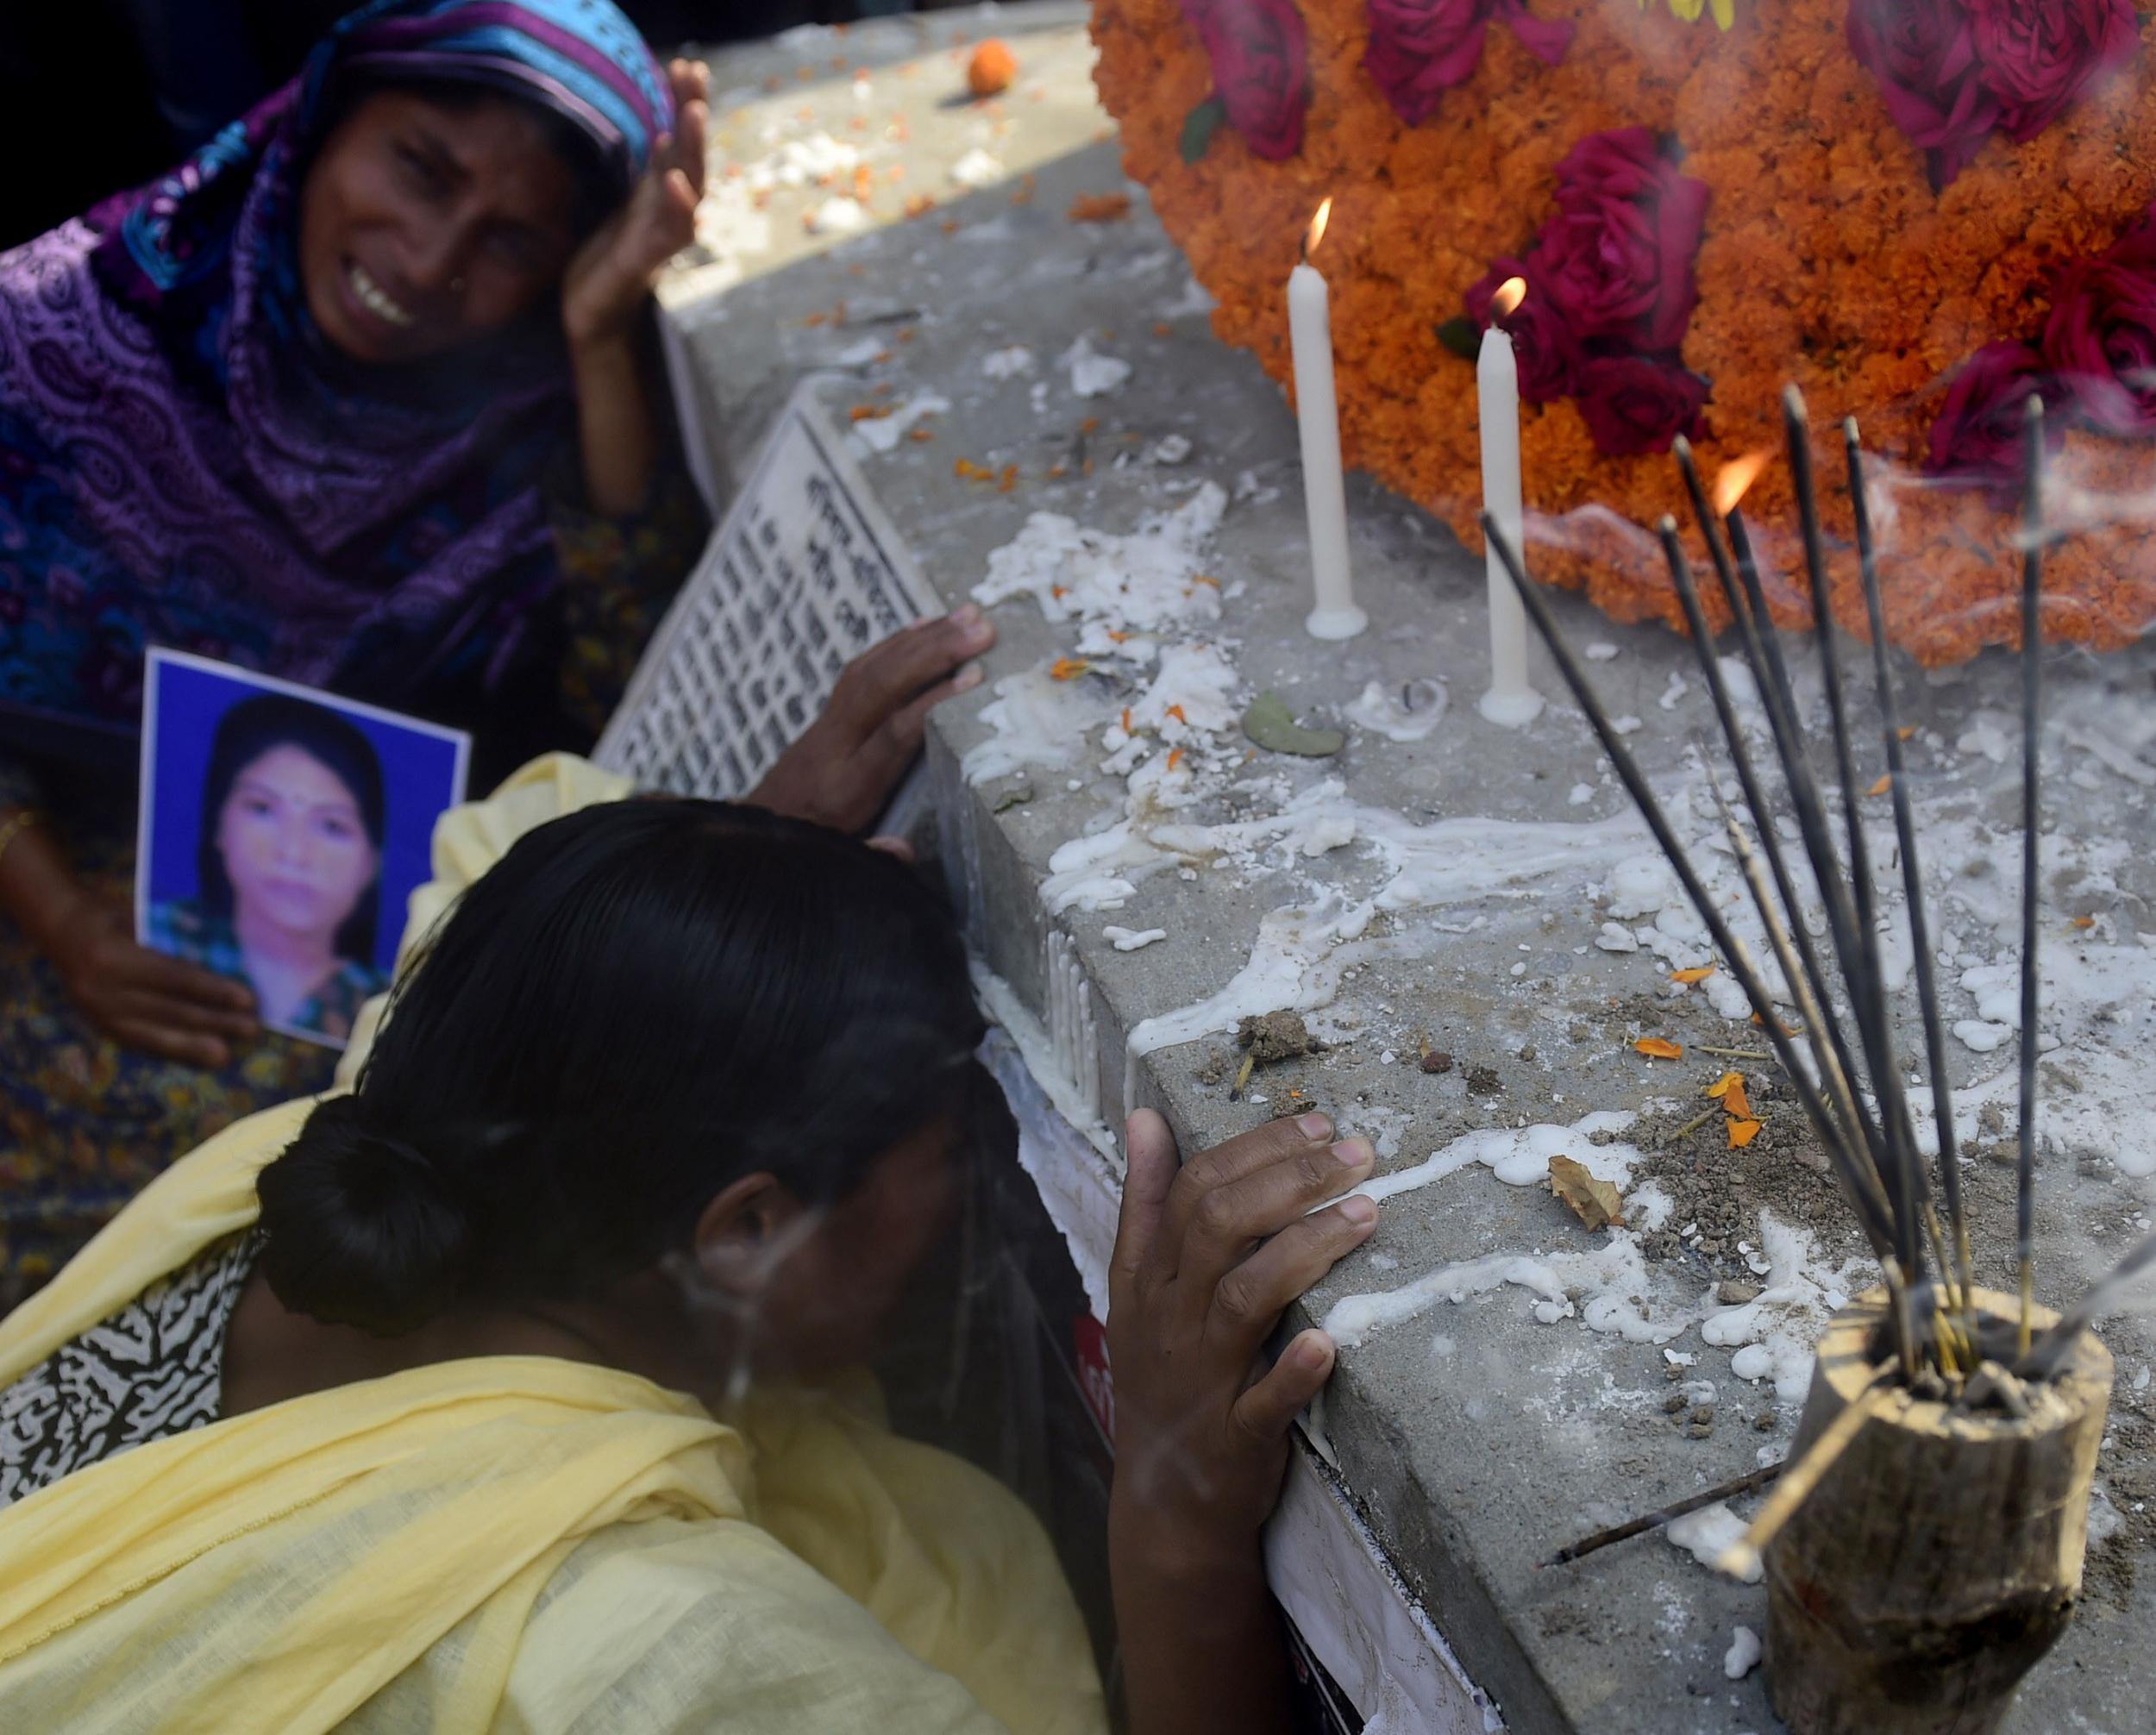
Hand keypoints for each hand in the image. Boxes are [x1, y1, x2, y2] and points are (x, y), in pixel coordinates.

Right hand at [47, 897, 256, 1067]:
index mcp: (114, 957)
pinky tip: (194, 1054)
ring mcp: (96, 1012)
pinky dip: (169, 1049)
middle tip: (250, 1028)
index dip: (213, 991)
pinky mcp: (97, 1026)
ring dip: (193, 1045)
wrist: (59, 930)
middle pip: (168, 1010)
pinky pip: (138, 1042)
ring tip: (225, 1053)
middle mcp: (101, 990)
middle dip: (212, 1021)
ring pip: (153, 1035)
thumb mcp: (140, 917)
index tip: (247, 999)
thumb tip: (226, 960)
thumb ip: (174, 938)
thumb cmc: (111, 918)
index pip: (175, 979)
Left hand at [560, 58, 707, 355]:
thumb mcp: (625, 208)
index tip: (688, 65)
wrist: (593, 316)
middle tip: (696, 74)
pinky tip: (675, 180)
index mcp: (660, 196)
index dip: (684, 105)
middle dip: (693, 115)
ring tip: (694, 113)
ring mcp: (661, 238)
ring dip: (694, 152)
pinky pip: (669, 233)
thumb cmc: (607, 264)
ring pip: (689, 189)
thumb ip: (648, 178)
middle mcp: (669, 213)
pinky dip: (677, 207)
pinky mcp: (646, 263)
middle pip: (691, 157)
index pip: (679, 142)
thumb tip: (666, 136)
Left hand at [751, 606, 993, 833]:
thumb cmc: (813, 846)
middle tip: (981, 629)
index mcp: (847, 786)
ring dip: (921, 638)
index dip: (931, 704)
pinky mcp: (828, 713)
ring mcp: (829, 723)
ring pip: (871, 669)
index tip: (973, 679)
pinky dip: (895, 643)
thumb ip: (873, 856)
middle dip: (933, 653)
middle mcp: (835, 744)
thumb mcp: (840, 860)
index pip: (891, 734)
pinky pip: (860, 668)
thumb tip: (906, 852)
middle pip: (881, 687)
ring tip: (967, 616)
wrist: (759, 830)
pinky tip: (926, 626)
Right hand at [1106, 1110, 1376, 1563]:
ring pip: (1244, 1299)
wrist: (1164, 1501)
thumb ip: (1146, 1202)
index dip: (1255, 1151)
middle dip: (1289, 1181)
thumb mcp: (1136, 1288)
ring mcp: (1203, 1379)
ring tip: (1365, 1212)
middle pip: (1219, 1230)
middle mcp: (1171, 1320)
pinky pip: (1263, 1403)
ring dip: (1304, 1250)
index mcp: (1149, 1280)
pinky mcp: (1238, 1437)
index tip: (1317, 1123)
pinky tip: (1330, 1343)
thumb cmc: (1162, 1375)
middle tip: (1356, 1153)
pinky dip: (1293, 1374)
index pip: (1193, 1192)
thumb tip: (1144, 1117)